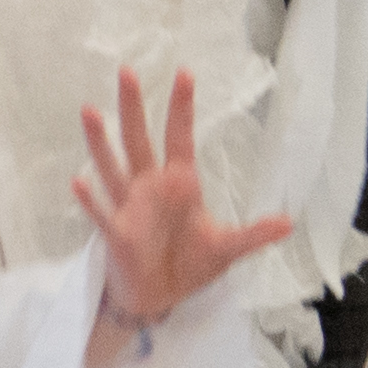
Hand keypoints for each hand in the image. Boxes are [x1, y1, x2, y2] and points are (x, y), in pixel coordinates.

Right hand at [69, 66, 289, 343]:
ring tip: (90, 111)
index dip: (182, 108)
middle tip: (127, 71)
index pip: (180, 137)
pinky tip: (79, 182)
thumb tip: (288, 223)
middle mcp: (151, 187)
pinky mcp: (116, 233)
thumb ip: (254, 235)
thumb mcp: (227, 248)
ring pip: (113, 167)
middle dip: (133, 108)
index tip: (184, 74)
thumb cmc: (190, 264)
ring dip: (101, 142)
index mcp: (180, 184)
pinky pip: (102, 213)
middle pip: (139, 140)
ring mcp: (129, 207)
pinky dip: (91, 200)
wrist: (159, 296)